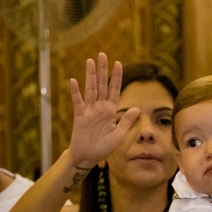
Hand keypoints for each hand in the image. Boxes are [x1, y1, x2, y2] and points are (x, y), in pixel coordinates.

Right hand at [68, 53, 140, 168]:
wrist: (88, 157)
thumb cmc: (103, 147)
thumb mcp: (119, 135)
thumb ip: (126, 121)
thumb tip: (137, 108)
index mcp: (110, 110)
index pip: (114, 90)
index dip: (116, 77)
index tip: (118, 63)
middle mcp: (100, 107)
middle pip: (102, 85)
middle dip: (103, 70)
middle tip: (103, 54)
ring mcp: (89, 110)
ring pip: (90, 89)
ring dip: (90, 75)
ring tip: (90, 61)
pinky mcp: (79, 116)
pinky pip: (78, 102)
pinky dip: (76, 92)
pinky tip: (74, 81)